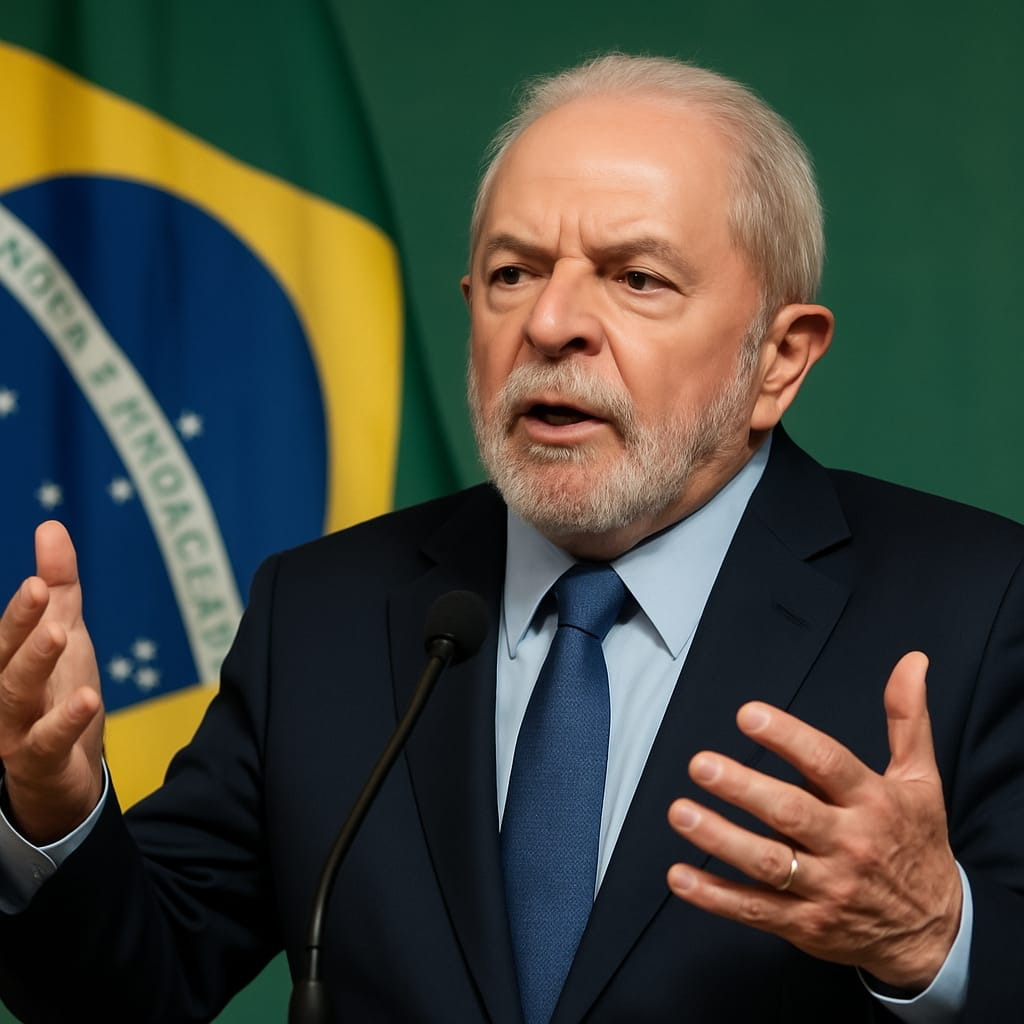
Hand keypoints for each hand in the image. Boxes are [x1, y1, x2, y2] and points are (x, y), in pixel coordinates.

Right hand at [0, 522, 104, 843]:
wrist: (62, 774)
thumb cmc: (56, 696)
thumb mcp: (64, 633)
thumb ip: (59, 586)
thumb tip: (51, 526)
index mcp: (6, 661)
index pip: (8, 631)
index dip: (22, 608)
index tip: (39, 580)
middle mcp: (2, 693)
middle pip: (5, 656)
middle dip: (19, 624)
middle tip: (38, 590)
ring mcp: (15, 729)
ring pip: (16, 694)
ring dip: (35, 662)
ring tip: (61, 633)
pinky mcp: (39, 760)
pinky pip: (47, 741)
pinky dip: (65, 721)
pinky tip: (89, 699)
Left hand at [666, 651, 961, 990]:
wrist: (934, 932)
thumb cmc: (916, 842)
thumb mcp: (921, 779)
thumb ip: (908, 717)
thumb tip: (912, 659)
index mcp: (873, 802)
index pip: (827, 764)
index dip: (788, 738)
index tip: (748, 715)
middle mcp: (849, 845)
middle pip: (790, 813)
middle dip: (743, 788)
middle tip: (701, 764)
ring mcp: (825, 888)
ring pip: (766, 863)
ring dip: (719, 838)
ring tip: (679, 811)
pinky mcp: (805, 925)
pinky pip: (754, 909)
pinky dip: (714, 896)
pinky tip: (679, 875)